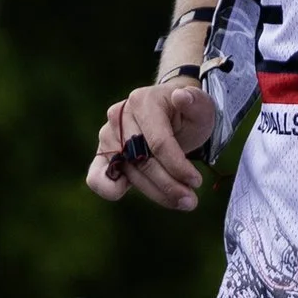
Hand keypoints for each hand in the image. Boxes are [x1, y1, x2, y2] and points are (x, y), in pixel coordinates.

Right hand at [86, 80, 216, 211]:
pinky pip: (96, 176)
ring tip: (181, 201)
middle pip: (143, 160)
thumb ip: (196, 101)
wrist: (171, 115)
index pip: (158, 142)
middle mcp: (119, 116)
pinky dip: (108, 189)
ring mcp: (108, 136)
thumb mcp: (201, 106)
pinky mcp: (103, 154)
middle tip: (191, 201)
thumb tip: (181, 97)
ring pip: (129, 172)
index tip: (196, 181)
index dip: (177, 165)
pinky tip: (126, 193)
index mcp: (143, 101)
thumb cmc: (187, 112)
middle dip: (169, 184)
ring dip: (155, 192)